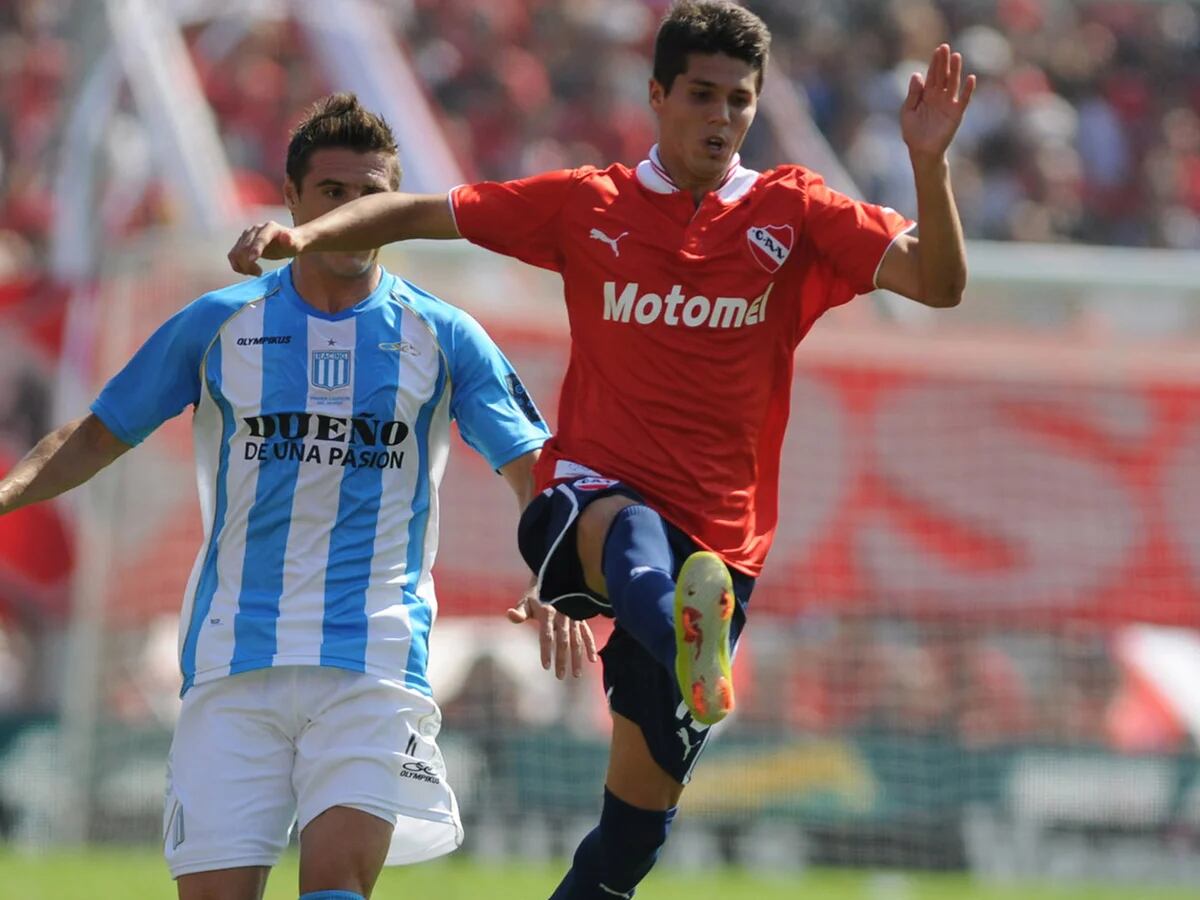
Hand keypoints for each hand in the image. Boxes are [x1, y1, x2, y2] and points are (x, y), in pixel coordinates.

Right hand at [227, 221, 305, 275]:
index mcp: (269, 228)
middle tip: (259, 273)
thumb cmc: (293, 244)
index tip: (252, 260)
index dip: (255, 249)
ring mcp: (247, 235)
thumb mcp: (296, 244)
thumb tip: (286, 236)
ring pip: (237, 252)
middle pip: (245, 247)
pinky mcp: (241, 242)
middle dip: (249, 263)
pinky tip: (248, 271)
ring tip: (256, 272)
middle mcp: (255, 229)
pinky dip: (237, 265)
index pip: (260, 239)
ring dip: (243, 266)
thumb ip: (291, 241)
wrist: (287, 242)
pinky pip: (233, 255)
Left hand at [506, 580, 597, 678]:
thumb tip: (509, 614)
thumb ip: (519, 612)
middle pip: (563, 641)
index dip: (546, 651)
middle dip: (562, 660)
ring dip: (577, 658)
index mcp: (547, 614)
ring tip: (576, 675)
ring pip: (577, 640)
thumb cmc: (537, 595)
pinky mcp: (581, 618)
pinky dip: (591, 646)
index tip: (546, 666)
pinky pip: (587, 633)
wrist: (555, 579)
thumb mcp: (526, 602)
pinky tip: (593, 659)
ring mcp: (573, 618)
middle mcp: (562, 616)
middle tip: (560, 676)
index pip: (546, 636)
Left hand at [900, 43, 975, 162]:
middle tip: (945, 47)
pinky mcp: (956, 114)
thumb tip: (917, 74)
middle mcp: (939, 97)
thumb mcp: (908, 112)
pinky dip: (967, 90)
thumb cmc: (913, 133)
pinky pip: (963, 100)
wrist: (921, 151)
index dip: (935, 63)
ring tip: (956, 57)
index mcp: (926, 95)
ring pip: (952, 84)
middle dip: (944, 62)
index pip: (932, 75)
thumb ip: (913, 94)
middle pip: (942, 76)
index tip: (938, 49)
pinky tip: (971, 78)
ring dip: (955, 71)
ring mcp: (948, 104)